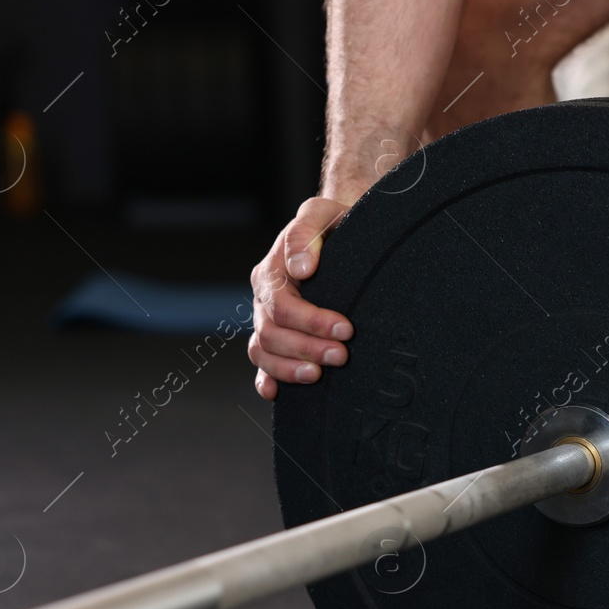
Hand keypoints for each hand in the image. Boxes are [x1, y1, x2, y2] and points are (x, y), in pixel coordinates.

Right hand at [249, 196, 354, 399]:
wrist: (341, 232)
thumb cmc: (333, 223)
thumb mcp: (321, 214)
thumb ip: (306, 234)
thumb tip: (300, 268)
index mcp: (272, 271)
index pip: (283, 305)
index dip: (312, 321)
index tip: (346, 329)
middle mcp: (266, 298)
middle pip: (272, 334)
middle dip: (307, 348)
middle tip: (342, 355)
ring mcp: (268, 320)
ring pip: (263, 352)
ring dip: (290, 368)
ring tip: (320, 375)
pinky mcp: (278, 337)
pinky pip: (262, 362)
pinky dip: (266, 379)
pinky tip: (275, 393)